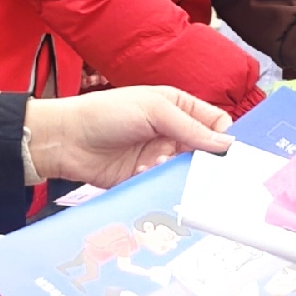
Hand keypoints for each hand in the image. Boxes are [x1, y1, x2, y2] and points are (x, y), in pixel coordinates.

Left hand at [25, 87, 230, 186]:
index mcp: (178, 108)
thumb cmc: (107, 113)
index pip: (215, 124)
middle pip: (205, 153)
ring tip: (158, 164)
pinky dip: (160, 182)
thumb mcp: (153, 110)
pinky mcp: (146, 180)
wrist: (66, 140)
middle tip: (200, 168)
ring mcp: (160, 158)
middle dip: (204, 162)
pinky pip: (166, 187)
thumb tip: (226, 144)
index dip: (225, 138)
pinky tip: (141, 172)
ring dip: (178, 172)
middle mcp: (172, 134)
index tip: (229, 155)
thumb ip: (190, 127)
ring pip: (187, 173)